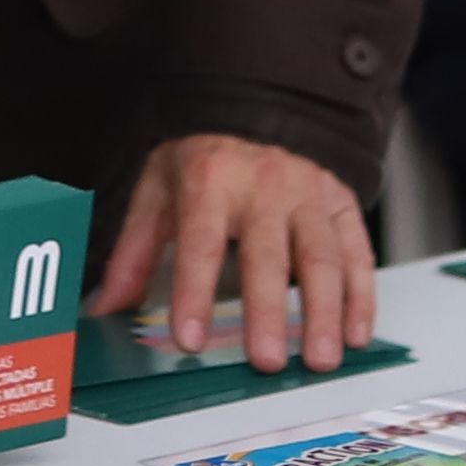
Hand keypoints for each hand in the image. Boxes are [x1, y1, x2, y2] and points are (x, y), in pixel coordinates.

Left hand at [85, 133, 376, 372]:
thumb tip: (104, 308)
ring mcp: (309, 193)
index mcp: (210, 179)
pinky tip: (355, 335)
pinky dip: (360, 297)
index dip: (194, 292)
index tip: (189, 339)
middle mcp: (265, 184)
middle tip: (268, 361)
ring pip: (323, 258)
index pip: (201, 242)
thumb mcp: (157, 191)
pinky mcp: (341, 202)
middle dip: (269, 312)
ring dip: (325, 313)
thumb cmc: (205, 158)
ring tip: (319, 359)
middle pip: (269, 256)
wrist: (258, 105)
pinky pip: (356, 252)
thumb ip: (134, 252)